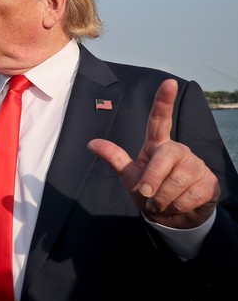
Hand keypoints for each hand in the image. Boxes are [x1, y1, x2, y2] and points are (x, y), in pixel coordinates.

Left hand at [87, 79, 219, 228]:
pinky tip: (178, 205)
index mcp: (158, 146)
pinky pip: (191, 195)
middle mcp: (179, 151)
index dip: (163, 102)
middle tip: (146, 193)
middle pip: (165, 156)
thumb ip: (115, 159)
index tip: (168, 82)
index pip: (159, 121)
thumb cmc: (150, 193)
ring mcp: (197, 165)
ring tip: (162, 201)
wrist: (173, 218)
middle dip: (152, 179)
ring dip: (163, 198)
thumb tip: (91, 143)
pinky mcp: (210, 182)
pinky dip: (177, 206)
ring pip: (177, 180)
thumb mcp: (129, 176)